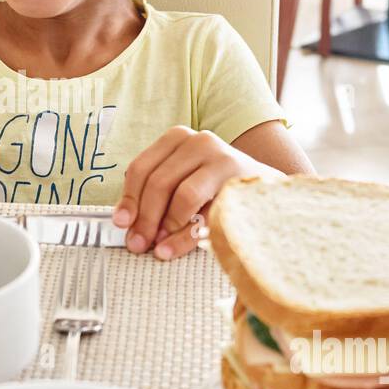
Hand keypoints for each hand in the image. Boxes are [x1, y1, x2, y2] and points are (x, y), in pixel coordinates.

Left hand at [112, 126, 278, 260]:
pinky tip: (174, 249)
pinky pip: (206, 213)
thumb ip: (156, 196)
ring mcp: (222, 159)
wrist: (267, 193)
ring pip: (181, 195)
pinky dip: (186, 236)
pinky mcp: (240, 181)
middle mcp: (200, 142)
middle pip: (158, 182)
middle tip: (137, 244)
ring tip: (159, 247)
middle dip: (144, 218)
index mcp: (178, 138)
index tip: (121, 223)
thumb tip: (129, 225)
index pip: (142, 168)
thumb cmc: (217, 189)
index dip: (129, 198)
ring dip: (165, 227)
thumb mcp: (183, 182)